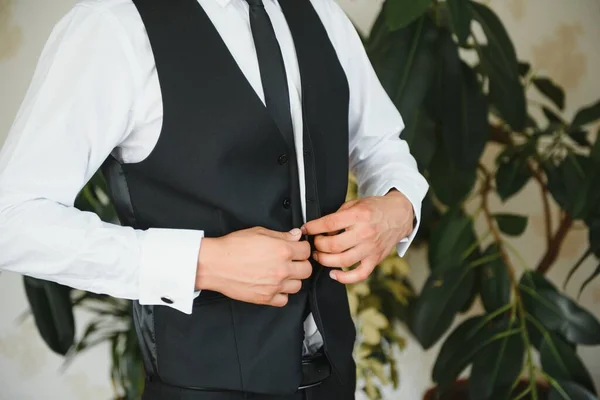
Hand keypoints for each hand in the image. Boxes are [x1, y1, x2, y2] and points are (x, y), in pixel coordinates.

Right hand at [195, 227, 311, 306]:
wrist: (215, 264)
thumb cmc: (232, 247)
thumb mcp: (259, 232)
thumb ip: (281, 235)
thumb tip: (295, 235)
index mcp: (282, 250)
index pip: (306, 250)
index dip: (302, 247)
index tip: (298, 248)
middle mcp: (282, 269)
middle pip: (307, 269)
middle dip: (301, 263)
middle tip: (292, 261)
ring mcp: (275, 285)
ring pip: (298, 286)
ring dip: (293, 279)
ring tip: (282, 273)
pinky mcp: (266, 298)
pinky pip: (284, 300)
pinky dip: (282, 294)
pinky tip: (275, 286)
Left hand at [301, 190, 413, 283]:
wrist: (399, 215)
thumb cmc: (374, 208)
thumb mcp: (355, 204)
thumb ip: (337, 216)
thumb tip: (319, 229)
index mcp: (358, 216)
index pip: (329, 224)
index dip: (313, 228)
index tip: (305, 229)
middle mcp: (365, 233)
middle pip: (333, 245)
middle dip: (318, 245)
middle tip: (314, 243)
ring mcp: (370, 248)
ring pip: (343, 261)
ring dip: (325, 260)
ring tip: (319, 256)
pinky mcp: (375, 259)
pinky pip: (359, 274)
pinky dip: (344, 278)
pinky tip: (334, 274)